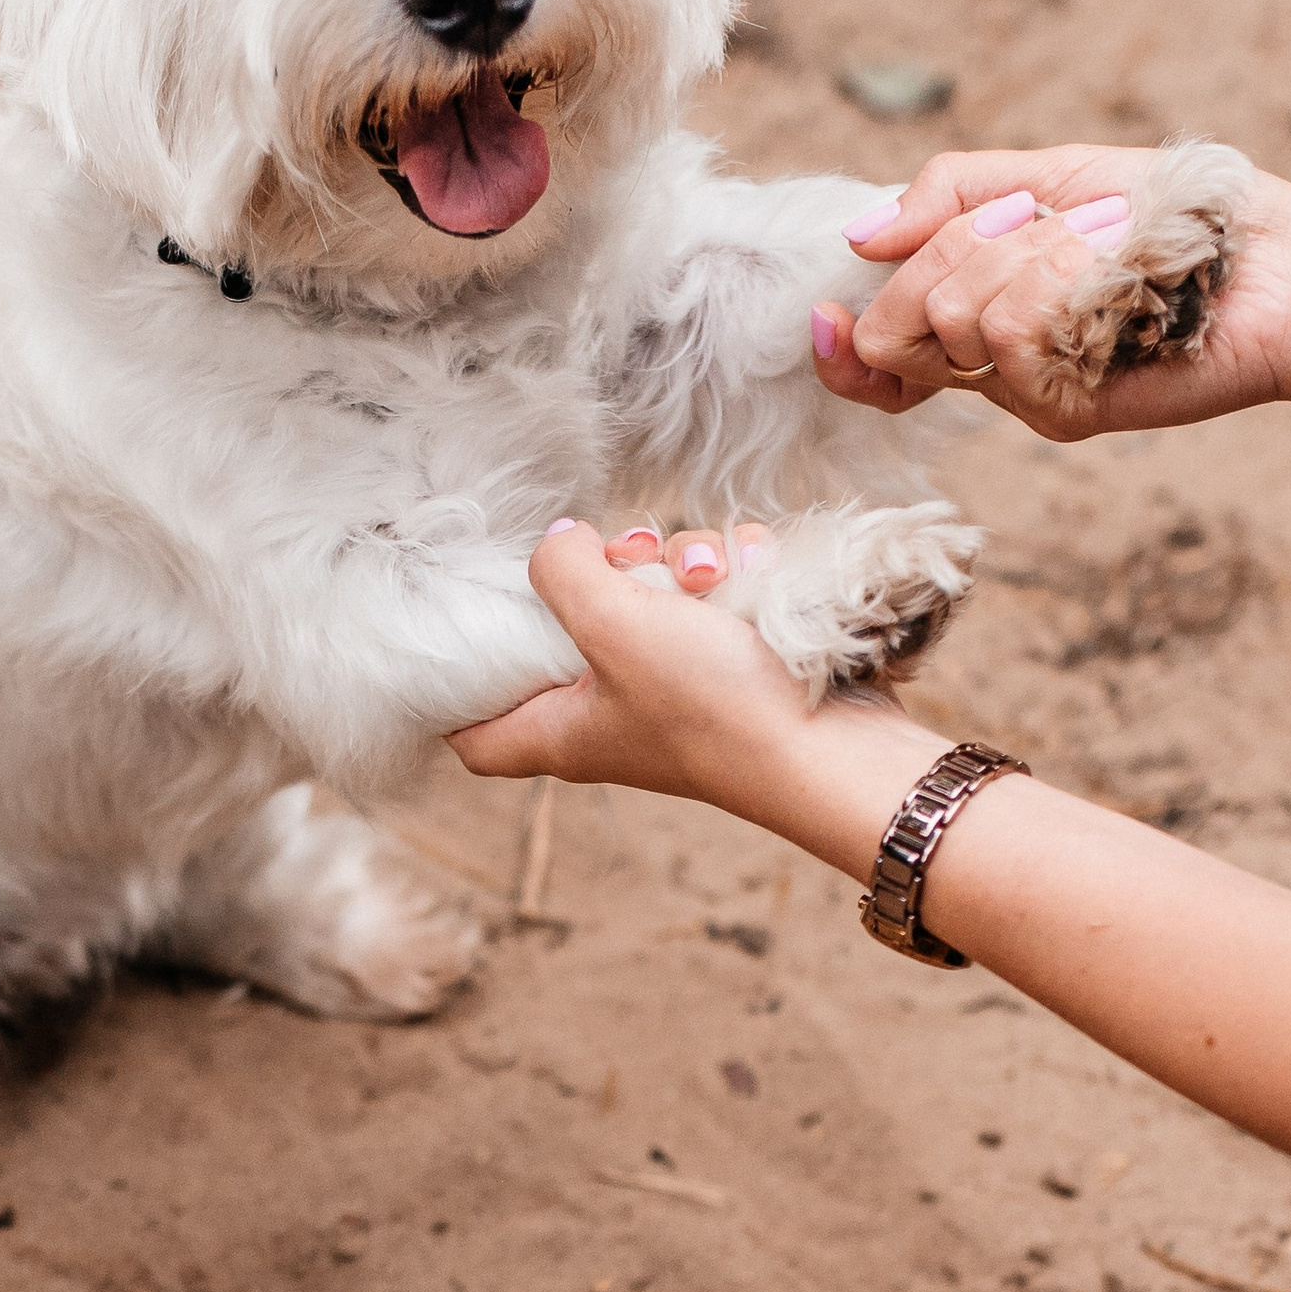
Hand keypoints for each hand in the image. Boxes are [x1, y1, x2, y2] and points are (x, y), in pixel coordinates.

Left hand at [447, 518, 930, 861]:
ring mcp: (674, 690)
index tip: (461, 630)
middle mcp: (610, 715)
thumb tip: (560, 542)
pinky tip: (753, 573)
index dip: (456, 691)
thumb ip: (565, 571)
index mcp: (560, 731)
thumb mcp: (615, 622)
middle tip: (631, 557)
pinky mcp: (729, 666)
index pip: (473, 737)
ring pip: (651, 595)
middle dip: (603, 573)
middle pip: (569, 629)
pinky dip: (732, 574)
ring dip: (684, 560)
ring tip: (714, 575)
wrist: (834, 748)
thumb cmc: (716, 704)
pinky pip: (712, 597)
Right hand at [813, 147, 1290, 443]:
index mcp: (986, 310)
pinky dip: (1057, 278)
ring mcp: (1033, 391)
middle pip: (898, 329)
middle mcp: (1000, 362)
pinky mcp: (1071, 409)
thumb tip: (858, 237)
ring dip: (1022, 256)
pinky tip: (1112, 271)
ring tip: (1097, 242)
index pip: (879, 352)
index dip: (844, 343)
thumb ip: (949, 196)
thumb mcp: (1051, 175)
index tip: (828, 312)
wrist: (1287, 263)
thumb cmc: (1180, 211)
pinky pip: (1012, 336)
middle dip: (947, 259)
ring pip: (954, 322)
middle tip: (1025, 223)